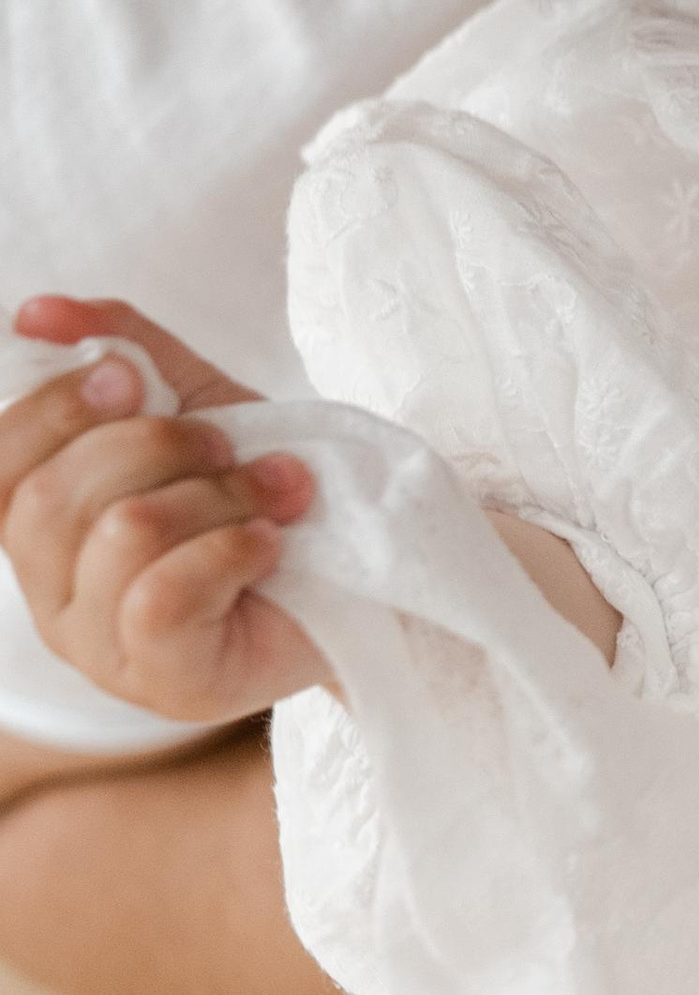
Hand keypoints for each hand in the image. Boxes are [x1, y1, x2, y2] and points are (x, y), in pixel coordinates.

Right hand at [0, 294, 326, 724]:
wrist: (366, 572)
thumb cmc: (260, 490)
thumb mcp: (193, 401)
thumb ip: (119, 346)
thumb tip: (36, 310)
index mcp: (44, 530)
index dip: (55, 408)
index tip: (132, 378)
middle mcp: (52, 598)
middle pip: (54, 498)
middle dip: (157, 446)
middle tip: (229, 445)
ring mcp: (102, 653)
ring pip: (122, 537)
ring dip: (217, 494)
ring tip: (275, 492)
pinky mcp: (168, 683)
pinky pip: (162, 597)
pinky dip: (231, 547)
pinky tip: (270, 544)